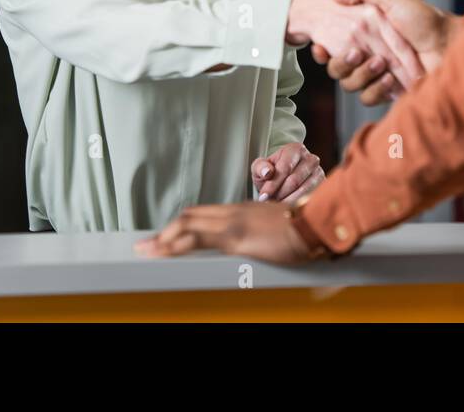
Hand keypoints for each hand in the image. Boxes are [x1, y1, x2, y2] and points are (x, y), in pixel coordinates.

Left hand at [134, 201, 313, 263]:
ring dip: (164, 238)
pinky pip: (197, 239)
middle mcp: (233, 212)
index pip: (203, 213)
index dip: (182, 224)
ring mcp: (233, 222)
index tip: (167, 235)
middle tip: (147, 244)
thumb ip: (262, 234)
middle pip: (191, 216)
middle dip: (166, 230)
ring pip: (188, 225)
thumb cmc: (304, 228)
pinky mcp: (235, 236)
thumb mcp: (277, 228)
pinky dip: (176, 245)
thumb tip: (259, 244)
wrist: (317, 223)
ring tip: (147, 250)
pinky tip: (164, 252)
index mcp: (242, 210)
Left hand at [251, 142, 323, 203]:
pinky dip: (298, 205)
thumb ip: (260, 167)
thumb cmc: (271, 172)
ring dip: (288, 201)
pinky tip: (288, 208)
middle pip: (294, 181)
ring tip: (277, 205)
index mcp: (296, 149)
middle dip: (280, 194)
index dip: (273, 184)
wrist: (285, 178)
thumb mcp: (260, 168)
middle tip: (269, 203)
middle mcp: (311, 159)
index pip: (285, 168)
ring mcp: (319, 173)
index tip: (263, 197)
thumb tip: (267, 172)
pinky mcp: (323, 186)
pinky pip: (311, 199)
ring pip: (304, 192)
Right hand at [286, 0, 423, 88]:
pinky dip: (375, 90)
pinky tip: (389, 79)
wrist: (446, 42)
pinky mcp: (390, 91)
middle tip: (358, 53)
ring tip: (380, 63)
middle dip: (342, 62)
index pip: (333, 47)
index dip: (322, 51)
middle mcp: (368, 56)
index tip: (320, 47)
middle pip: (337, 69)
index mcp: (366, 36)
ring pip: (350, 85)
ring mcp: (378, 76)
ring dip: (360, 75)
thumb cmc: (423, 18)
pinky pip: (369, 98)